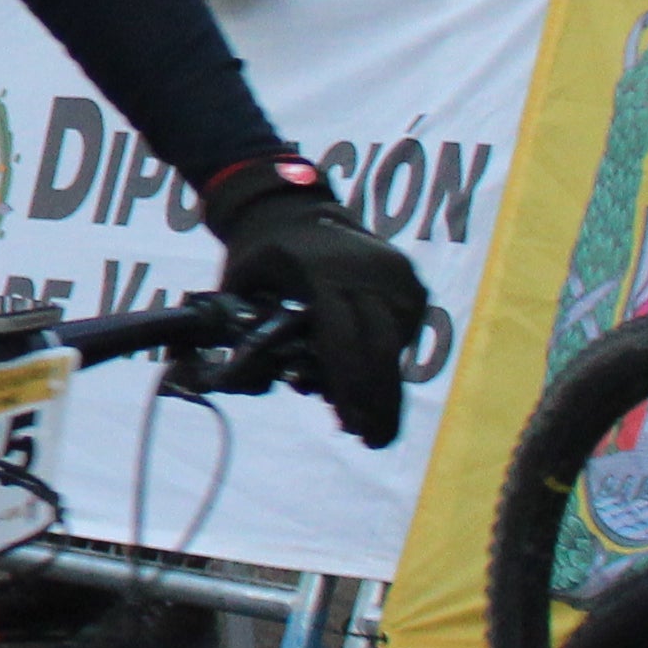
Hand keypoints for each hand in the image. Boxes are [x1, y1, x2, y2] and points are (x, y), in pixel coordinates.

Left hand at [202, 160, 422, 445]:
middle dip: (376, 399)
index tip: (351, 425)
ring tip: (374, 426)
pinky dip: (389, 359)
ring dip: (384, 386)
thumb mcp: (240, 286)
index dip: (348, 386)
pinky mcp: (407, 276)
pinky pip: (404, 328)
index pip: (343, 340)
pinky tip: (376, 387)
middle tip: (373, 440)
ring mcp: (392, 271)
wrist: (290, 206)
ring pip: (396, 343)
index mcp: (321, 274)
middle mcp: (366, 271)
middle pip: (379, 348)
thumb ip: (249, 333)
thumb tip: (256, 383)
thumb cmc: (259, 254)